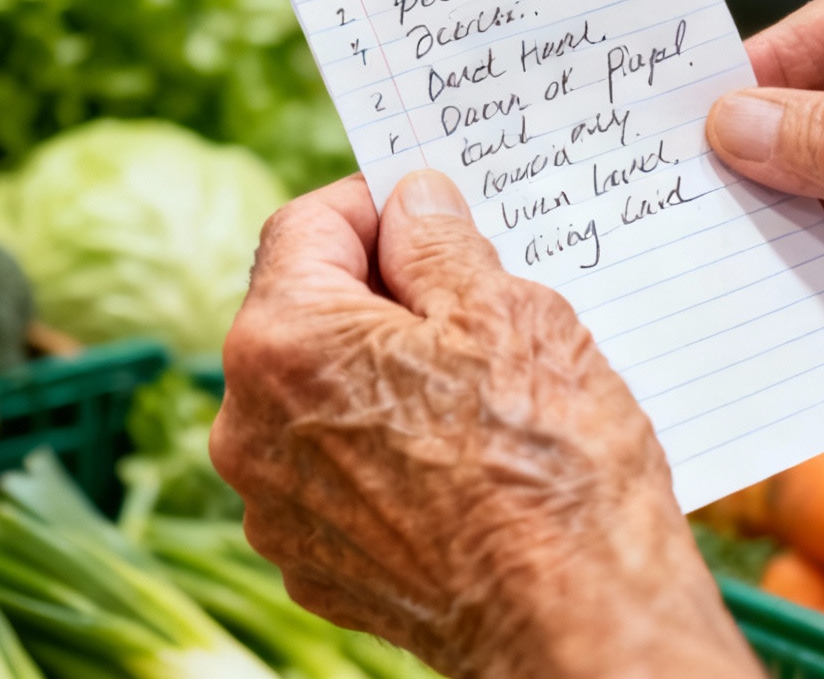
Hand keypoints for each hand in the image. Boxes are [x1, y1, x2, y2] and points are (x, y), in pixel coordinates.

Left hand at [210, 170, 759, 678]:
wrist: (573, 620)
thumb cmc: (547, 462)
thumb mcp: (507, 310)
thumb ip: (438, 240)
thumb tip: (411, 202)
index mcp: (284, 342)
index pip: (307, 225)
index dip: (378, 206)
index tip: (434, 214)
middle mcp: (250, 426)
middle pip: (305, 314)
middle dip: (383, 297)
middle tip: (477, 306)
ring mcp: (277, 507)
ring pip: (321, 397)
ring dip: (383, 377)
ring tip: (481, 394)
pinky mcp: (313, 565)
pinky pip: (337, 473)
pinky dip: (386, 452)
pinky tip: (462, 463)